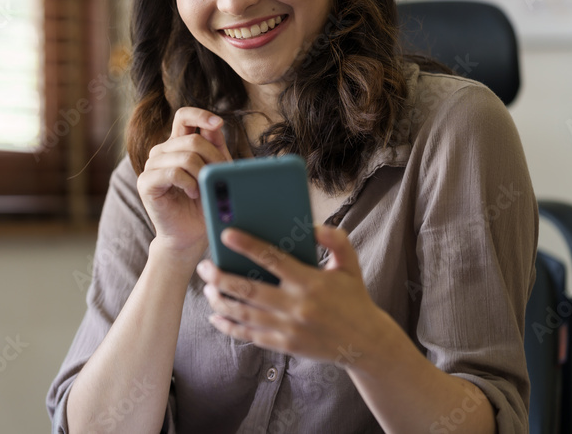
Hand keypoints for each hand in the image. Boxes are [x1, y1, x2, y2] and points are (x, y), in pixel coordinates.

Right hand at [137, 107, 233, 260]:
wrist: (190, 234)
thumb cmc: (204, 203)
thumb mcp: (215, 171)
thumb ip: (215, 146)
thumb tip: (216, 124)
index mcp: (177, 144)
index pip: (184, 116)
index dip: (201, 115)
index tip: (219, 123)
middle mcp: (162, 151)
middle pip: (192, 139)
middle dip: (213, 157)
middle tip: (219, 175)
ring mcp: (151, 166)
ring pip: (185, 156)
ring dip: (202, 173)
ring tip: (204, 189)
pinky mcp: (146, 183)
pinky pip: (173, 172)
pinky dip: (189, 183)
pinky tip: (193, 193)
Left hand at [195, 224, 380, 365]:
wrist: (366, 343)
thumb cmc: (354, 298)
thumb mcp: (350, 265)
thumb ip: (335, 239)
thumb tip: (312, 226)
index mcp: (311, 282)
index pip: (273, 259)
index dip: (247, 245)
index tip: (226, 234)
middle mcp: (297, 306)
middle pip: (249, 289)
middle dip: (221, 276)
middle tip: (204, 266)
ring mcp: (289, 328)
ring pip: (244, 313)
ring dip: (220, 300)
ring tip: (207, 287)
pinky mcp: (285, 345)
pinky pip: (250, 335)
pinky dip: (229, 326)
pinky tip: (216, 315)